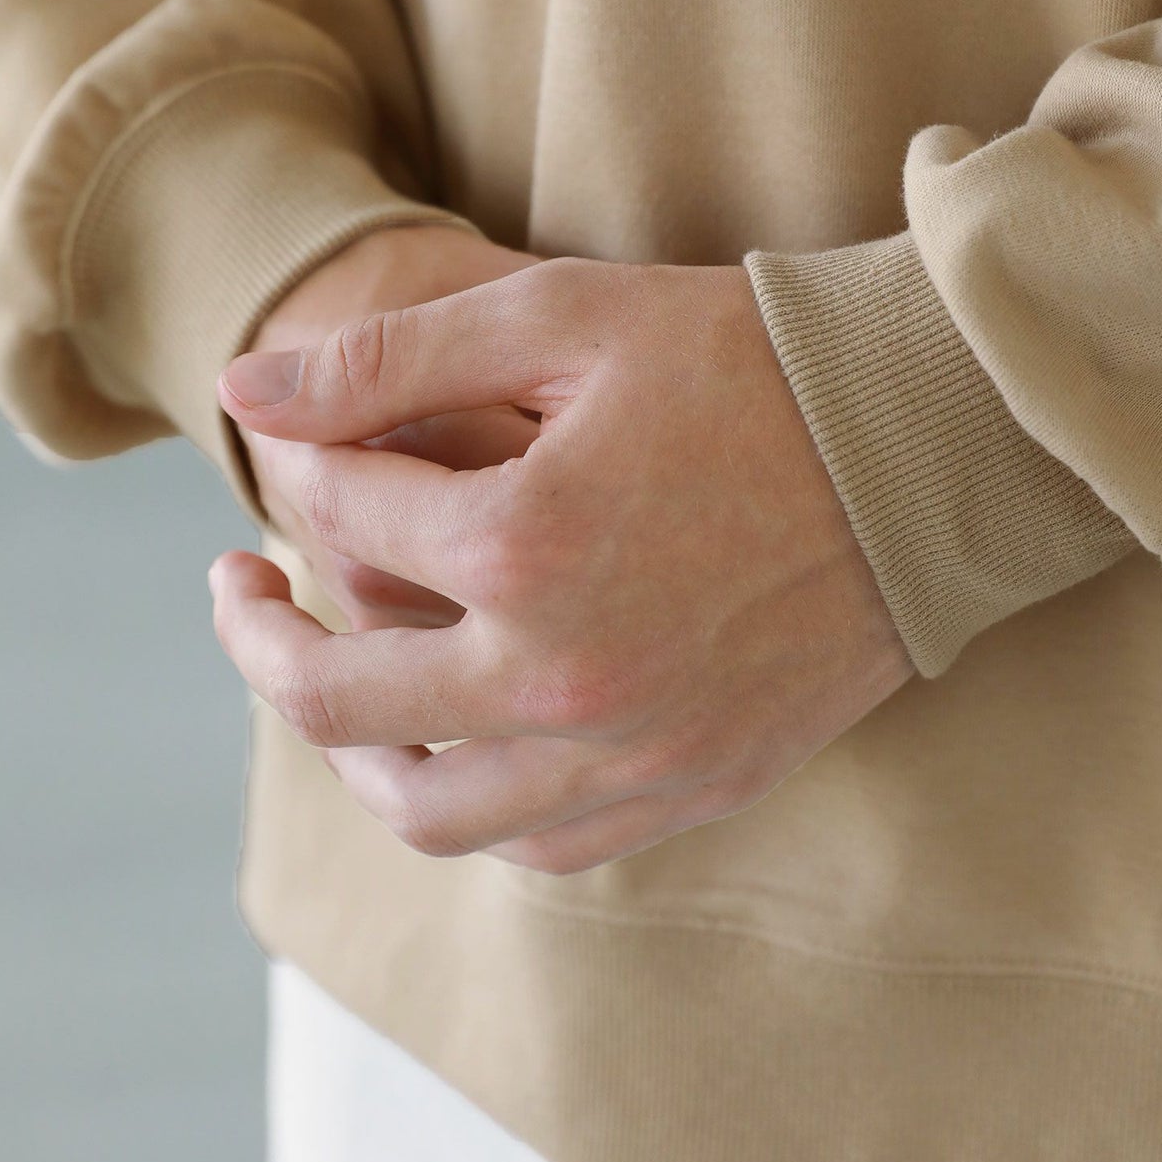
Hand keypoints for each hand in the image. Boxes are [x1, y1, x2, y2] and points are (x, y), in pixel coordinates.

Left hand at [210, 258, 913, 872]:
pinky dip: (468, 802)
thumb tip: (243, 392)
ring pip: (426, 810)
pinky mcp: (690, 786)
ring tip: (330, 685)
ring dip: (349, 751)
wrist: (922, 446)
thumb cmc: (748, 363)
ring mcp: (630, 752)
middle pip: (337, 699)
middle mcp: (564, 677)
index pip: (345, 518)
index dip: (308, 467)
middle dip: (258, 636)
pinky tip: (457, 740)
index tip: (313, 443)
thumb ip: (386, 359)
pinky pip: (538, 845)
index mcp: (525, 545)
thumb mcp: (561, 317)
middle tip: (239, 590)